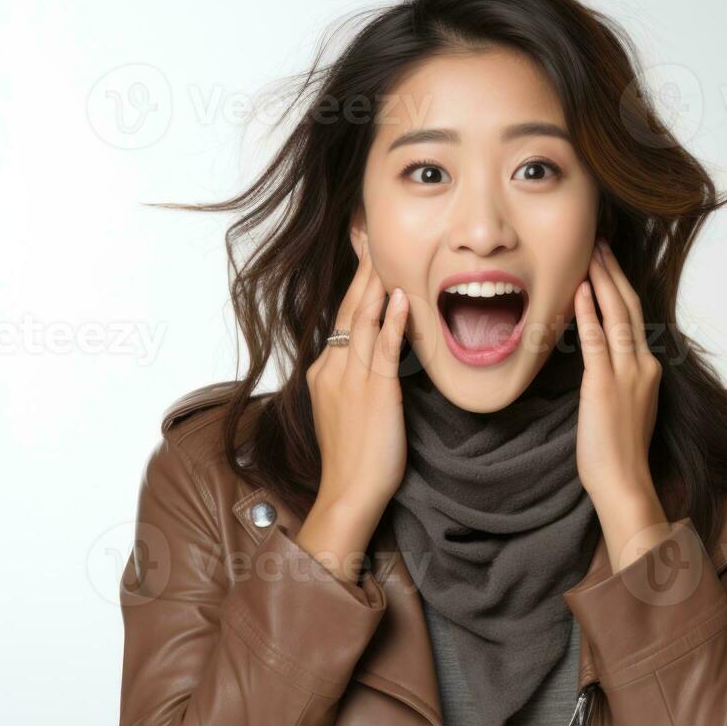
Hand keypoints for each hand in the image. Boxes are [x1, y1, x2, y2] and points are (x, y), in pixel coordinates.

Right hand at [305, 239, 409, 535]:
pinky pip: (383, 352)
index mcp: (324, 370)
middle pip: (349, 309)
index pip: (343, 317)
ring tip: (384, 251)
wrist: (347, 494)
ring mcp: (351, 379)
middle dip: (361, 269)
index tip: (364, 255)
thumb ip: (352, 379)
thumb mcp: (344, 410)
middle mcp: (332, 368)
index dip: (356, 284)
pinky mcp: (374, 394)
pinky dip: (392, 323)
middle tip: (368, 231)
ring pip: (363, 321)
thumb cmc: (352, 458)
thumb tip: (371, 356)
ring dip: (376, 284)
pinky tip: (401, 299)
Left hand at [574, 238, 670, 569]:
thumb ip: (616, 380)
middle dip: (612, 272)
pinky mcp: (604, 386)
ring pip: (616, 315)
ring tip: (591, 254)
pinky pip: (597, 342)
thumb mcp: (625, 408)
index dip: (619, 287)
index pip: (634, 317)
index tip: (607, 263)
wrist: (625, 483)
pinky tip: (577, 291)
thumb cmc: (620, 453)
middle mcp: (642, 365)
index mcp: (647, 370)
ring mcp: (626, 374)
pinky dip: (588, 314)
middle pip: (628, 306)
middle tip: (600, 242)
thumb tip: (599, 363)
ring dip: (601, 281)